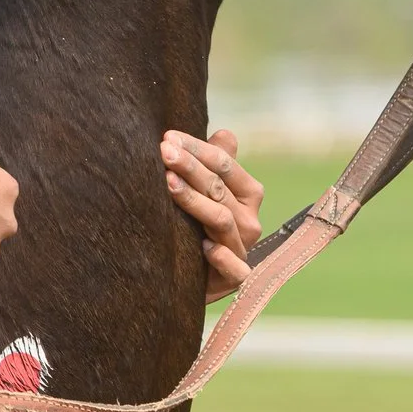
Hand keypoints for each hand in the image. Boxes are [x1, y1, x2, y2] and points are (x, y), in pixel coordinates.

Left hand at [161, 128, 264, 301]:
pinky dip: (223, 257)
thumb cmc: (196, 225)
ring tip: (168, 183)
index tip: (167, 137)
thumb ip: (217, 163)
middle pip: (218, 188)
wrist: (189, 277)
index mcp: (247, 193)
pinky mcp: (234, 278)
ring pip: (221, 219)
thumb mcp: (204, 192)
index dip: (197, 148)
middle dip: (190, 167)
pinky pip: (236, 269)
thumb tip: (225, 133)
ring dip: (194, 201)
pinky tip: (205, 247)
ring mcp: (242, 249)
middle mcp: (249, 220)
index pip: (225, 164)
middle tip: (163, 151)